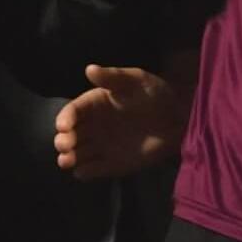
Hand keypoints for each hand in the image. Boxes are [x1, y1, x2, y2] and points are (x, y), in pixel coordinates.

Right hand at [54, 66, 187, 179]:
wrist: (178, 118)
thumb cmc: (156, 95)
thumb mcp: (137, 80)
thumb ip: (113, 77)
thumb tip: (90, 69)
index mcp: (94, 104)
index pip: (72, 111)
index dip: (64, 118)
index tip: (64, 125)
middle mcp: (91, 126)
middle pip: (67, 135)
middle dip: (62, 140)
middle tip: (66, 144)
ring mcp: (99, 146)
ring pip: (75, 154)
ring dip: (68, 158)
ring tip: (68, 160)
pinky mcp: (109, 163)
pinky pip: (91, 170)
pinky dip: (85, 172)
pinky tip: (85, 170)